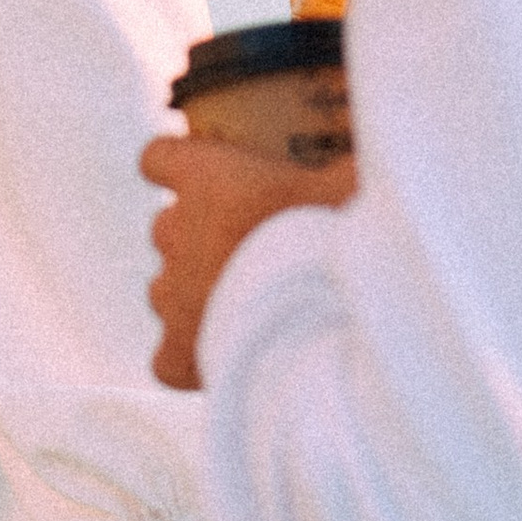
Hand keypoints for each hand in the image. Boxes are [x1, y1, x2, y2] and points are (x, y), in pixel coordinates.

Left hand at [141, 129, 351, 391]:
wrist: (329, 299)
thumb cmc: (343, 227)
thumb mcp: (350, 177)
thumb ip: (342, 168)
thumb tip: (364, 165)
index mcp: (205, 175)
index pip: (157, 159)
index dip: (177, 168)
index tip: (204, 179)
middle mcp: (176, 231)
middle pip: (167, 229)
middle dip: (202, 240)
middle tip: (254, 254)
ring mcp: (172, 293)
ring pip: (164, 292)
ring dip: (195, 297)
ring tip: (250, 311)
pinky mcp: (179, 351)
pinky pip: (166, 360)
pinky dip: (188, 362)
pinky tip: (228, 359)